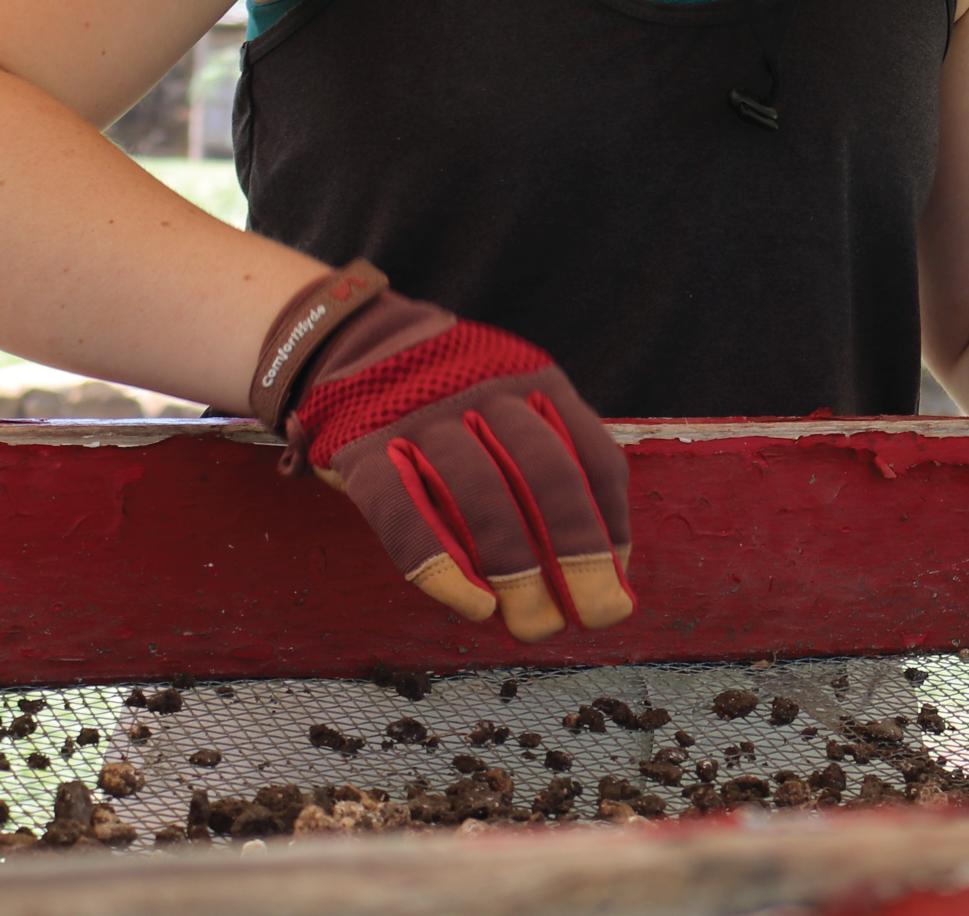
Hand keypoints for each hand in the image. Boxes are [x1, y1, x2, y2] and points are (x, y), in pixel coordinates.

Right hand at [249, 262, 633, 641]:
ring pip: (482, 497)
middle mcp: (487, 396)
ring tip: (535, 625)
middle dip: (580, 555)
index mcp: (537, 383)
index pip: (594, 459)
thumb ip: (550, 463)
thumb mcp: (511, 404)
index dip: (613, 525)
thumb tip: (606, 562)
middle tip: (599, 616)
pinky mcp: (366, 450)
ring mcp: (424, 419)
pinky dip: (442, 569)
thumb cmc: (450, 400)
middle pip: (549, 478)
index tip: (619, 579)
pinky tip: (473, 608)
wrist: (349, 342)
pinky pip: (406, 515)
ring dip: (516, 571)